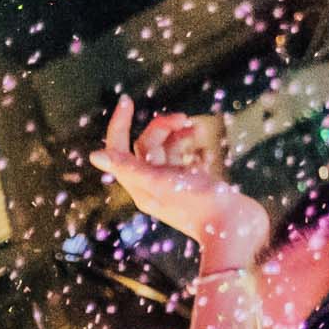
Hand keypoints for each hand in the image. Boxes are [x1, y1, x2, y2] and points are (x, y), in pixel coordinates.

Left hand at [91, 95, 270, 272]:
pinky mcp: (194, 184)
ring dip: (178, 134)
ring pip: (168, 149)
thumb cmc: (197, 204)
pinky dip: (192, 149)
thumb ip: (129, 168)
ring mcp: (175, 185)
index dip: (119, 125)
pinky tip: (202, 150)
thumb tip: (94, 155)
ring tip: (194, 127)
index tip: (127, 101)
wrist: (234, 227)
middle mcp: (154, 185)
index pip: (119, 150)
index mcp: (140, 185)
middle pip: (148, 145)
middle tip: (184, 118)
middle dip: (162, 127)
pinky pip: (186, 159)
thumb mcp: (159, 182)